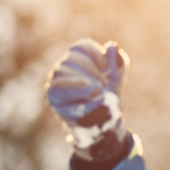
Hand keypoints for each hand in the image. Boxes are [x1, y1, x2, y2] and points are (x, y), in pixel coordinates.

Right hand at [44, 40, 129, 155]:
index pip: (82, 47)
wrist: (102, 123)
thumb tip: (113, 46)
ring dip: (86, 80)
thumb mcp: (116, 80)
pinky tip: (87, 89)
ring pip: (64, 69)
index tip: (107, 70)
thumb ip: (117, 63)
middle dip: (93, 71)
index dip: (96, 56)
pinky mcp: (52, 94)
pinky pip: (57, 84)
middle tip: (104, 86)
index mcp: (79, 60)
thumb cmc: (107, 99)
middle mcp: (65, 67)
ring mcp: (56, 80)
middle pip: (73, 57)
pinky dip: (75, 86)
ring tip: (97, 93)